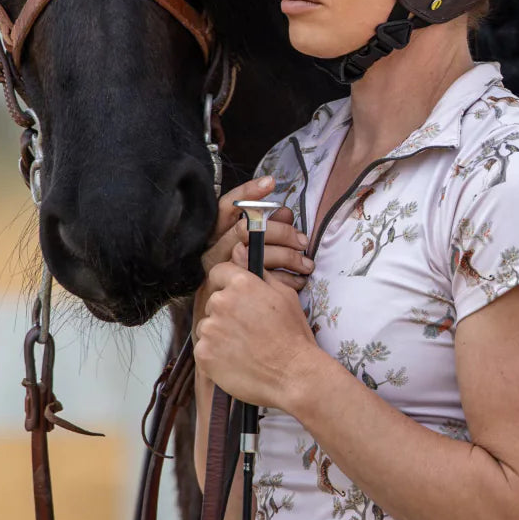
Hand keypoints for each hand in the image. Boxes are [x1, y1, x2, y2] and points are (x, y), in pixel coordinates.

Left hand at [193, 257, 321, 410]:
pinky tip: (236, 361)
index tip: (236, 297)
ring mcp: (210, 329)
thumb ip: (257, 272)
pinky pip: (204, 349)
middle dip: (226, 312)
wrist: (294, 374)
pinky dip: (216, 355)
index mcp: (241, 284)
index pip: (219, 272)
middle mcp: (221, 302)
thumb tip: (238, 249)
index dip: (227, 283)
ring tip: (244, 348)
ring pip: (208, 326)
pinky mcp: (204, 354)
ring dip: (220, 334)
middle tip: (248, 329)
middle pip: (214, 301)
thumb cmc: (293, 335)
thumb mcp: (283, 295)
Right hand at [194, 175, 312, 336]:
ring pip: (254, 256)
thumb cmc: (234, 289)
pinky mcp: (225, 298)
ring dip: (287, 257)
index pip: (227, 207)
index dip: (247, 193)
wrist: (218, 336)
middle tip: (302, 240)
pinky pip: (261, 284)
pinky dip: (285, 281)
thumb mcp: (247, 256)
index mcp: (215, 238)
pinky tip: (299, 284)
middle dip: (279, 232)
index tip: (270, 183)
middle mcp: (212, 253)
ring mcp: (216, 276)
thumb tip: (286, 211)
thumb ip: (265, 231)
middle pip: (246, 229)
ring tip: (306, 265)